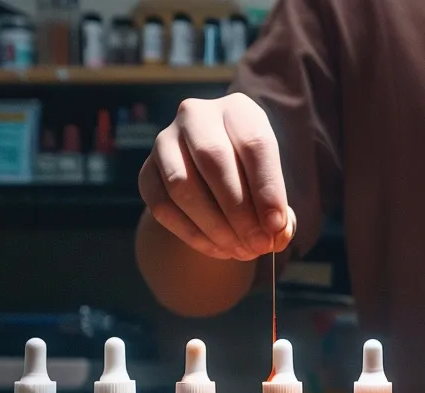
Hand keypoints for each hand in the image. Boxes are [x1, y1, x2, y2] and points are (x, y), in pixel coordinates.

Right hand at [139, 92, 294, 260]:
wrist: (210, 174)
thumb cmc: (251, 176)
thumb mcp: (270, 183)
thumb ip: (277, 209)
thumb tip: (276, 234)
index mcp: (237, 110)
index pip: (253, 144)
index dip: (267, 188)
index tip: (277, 226)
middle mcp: (196, 116)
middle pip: (213, 160)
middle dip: (239, 210)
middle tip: (258, 245)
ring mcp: (165, 141)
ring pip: (181, 183)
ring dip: (213, 225)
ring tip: (239, 250)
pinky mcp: (147, 171)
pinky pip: (162, 205)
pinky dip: (192, 234)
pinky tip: (218, 249)